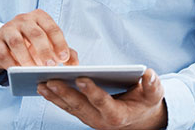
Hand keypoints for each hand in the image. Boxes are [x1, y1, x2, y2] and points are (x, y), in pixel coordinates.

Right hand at [0, 9, 78, 76]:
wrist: (5, 44)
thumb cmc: (32, 44)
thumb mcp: (49, 45)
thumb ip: (64, 52)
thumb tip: (75, 64)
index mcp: (40, 17)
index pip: (52, 28)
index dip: (59, 43)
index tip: (64, 58)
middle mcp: (23, 20)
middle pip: (35, 33)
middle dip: (44, 50)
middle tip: (50, 66)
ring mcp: (7, 29)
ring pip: (16, 41)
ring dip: (26, 58)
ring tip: (32, 70)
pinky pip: (2, 52)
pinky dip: (10, 63)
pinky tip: (17, 71)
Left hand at [37, 68, 167, 129]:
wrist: (139, 120)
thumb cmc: (145, 103)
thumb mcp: (153, 95)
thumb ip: (152, 86)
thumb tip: (150, 74)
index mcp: (118, 115)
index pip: (102, 102)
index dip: (91, 91)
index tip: (81, 78)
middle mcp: (100, 120)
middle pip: (80, 107)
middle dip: (64, 93)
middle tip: (50, 80)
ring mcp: (90, 119)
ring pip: (69, 108)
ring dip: (54, 97)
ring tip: (40, 83)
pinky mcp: (83, 115)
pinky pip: (67, 107)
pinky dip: (54, 98)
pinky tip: (43, 88)